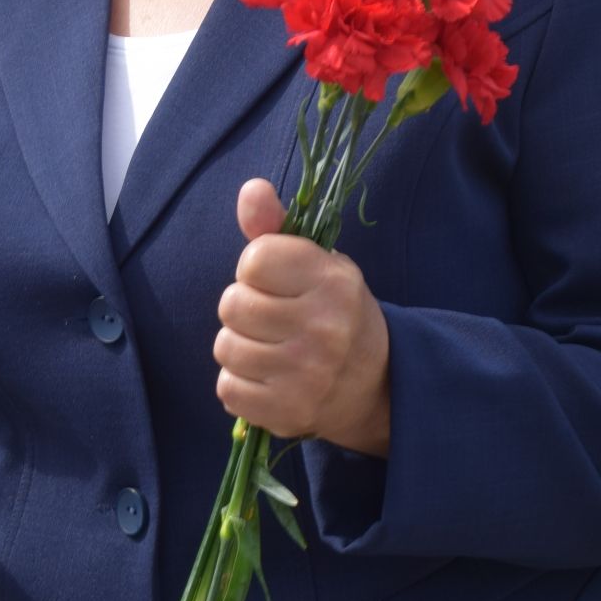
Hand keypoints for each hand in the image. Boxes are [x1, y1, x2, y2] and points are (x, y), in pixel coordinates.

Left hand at [214, 180, 391, 456]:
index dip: (255, 268)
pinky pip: (227, 389)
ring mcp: (307, 374)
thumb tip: (250, 189)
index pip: (254, 259)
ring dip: (238, 346)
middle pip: (232, 304)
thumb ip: (276, 228)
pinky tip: (267, 377)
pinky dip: (239, 383)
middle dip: (243, 308)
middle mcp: (324, 327)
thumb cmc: (333, 311)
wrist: (374, 383)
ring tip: (268, 347)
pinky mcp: (289, 411)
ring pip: (225, 348)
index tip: (276, 281)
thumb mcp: (316, 263)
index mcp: (333, 281)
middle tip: (271, 318)